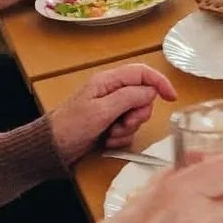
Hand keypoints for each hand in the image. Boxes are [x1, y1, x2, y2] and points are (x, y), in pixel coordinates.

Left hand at [50, 61, 176, 164]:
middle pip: (143, 97)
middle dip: (137, 114)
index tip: (171, 98)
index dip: (159, 82)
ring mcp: (110, 108)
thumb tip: (151, 91)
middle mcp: (112, 91)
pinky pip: (127, 128)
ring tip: (110, 134)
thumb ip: (128, 97)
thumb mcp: (101, 111)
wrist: (51, 149)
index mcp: (109, 81)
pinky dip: (121, 137)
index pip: (142, 73)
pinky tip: (107, 141)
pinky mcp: (109, 123)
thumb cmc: (71, 126)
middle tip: (123, 123)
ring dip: (128, 128)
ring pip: (136, 114)